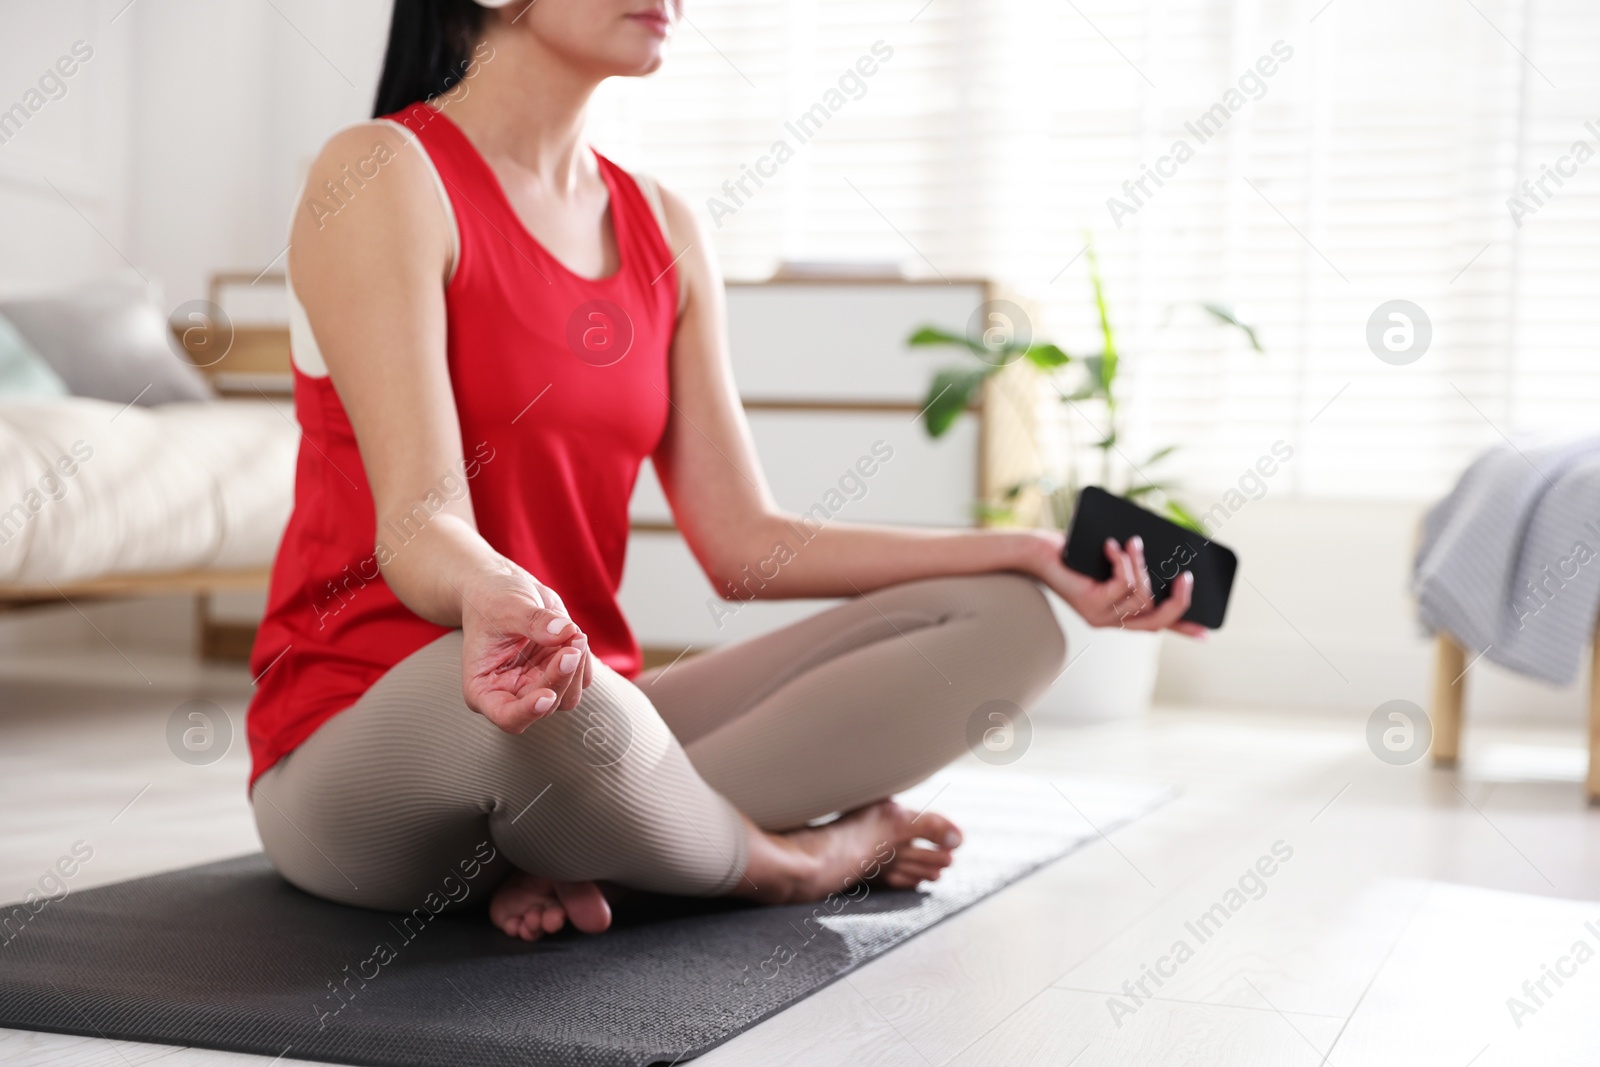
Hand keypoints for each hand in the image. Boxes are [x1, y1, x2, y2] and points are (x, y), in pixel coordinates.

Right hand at [458, 572, 594, 732]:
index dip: (528, 712)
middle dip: (562, 675)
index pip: (507, 716)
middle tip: (573, 640)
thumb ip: (534, 622)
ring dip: (577, 667)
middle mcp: (511, 694)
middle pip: (546, 706)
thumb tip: (564, 633)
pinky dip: (583, 657)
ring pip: (568, 697)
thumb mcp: (507, 606)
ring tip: (573, 632)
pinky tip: (572, 633)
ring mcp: (536, 686)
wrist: (503, 589)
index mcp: (483, 688)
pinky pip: (581, 678)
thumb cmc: (492, 600)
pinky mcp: (558, 674)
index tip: (546, 695)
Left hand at [1020, 529, 1207, 637]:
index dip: (1184, 629)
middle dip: (1178, 599)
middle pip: (1158, 620)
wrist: (1038, 553)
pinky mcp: (1089, 603)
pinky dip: (1122, 560)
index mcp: (1120, 614)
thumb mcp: (1115, 563)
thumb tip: (1167, 561)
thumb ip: (1138, 569)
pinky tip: (1112, 545)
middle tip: (1185, 575)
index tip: (1207, 632)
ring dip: (1142, 564)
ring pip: (1142, 596)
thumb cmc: (1076, 555)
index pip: (1158, 626)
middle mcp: (1111, 621)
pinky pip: (1122, 584)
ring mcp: (1099, 616)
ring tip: (1133, 542)